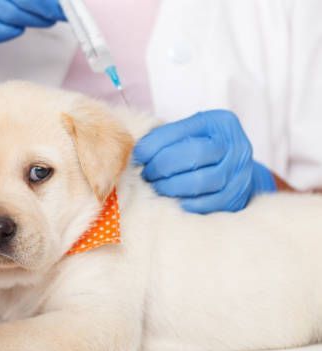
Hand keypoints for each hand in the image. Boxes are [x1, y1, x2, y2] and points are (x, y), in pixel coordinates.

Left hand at [133, 110, 275, 213]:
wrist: (233, 171)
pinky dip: (187, 203)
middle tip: (146, 174)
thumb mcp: (187, 134)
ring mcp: (240, 171)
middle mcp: (235, 144)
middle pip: (194, 154)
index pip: (180, 130)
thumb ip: (165, 138)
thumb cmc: (200, 149)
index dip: (154, 145)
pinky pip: (209, 203)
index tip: (138, 156)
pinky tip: (174, 200)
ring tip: (157, 187)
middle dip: (162, 166)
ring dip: (171, 187)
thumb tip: (135, 151)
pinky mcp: (238, 196)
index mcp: (219, 122)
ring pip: (201, 181)